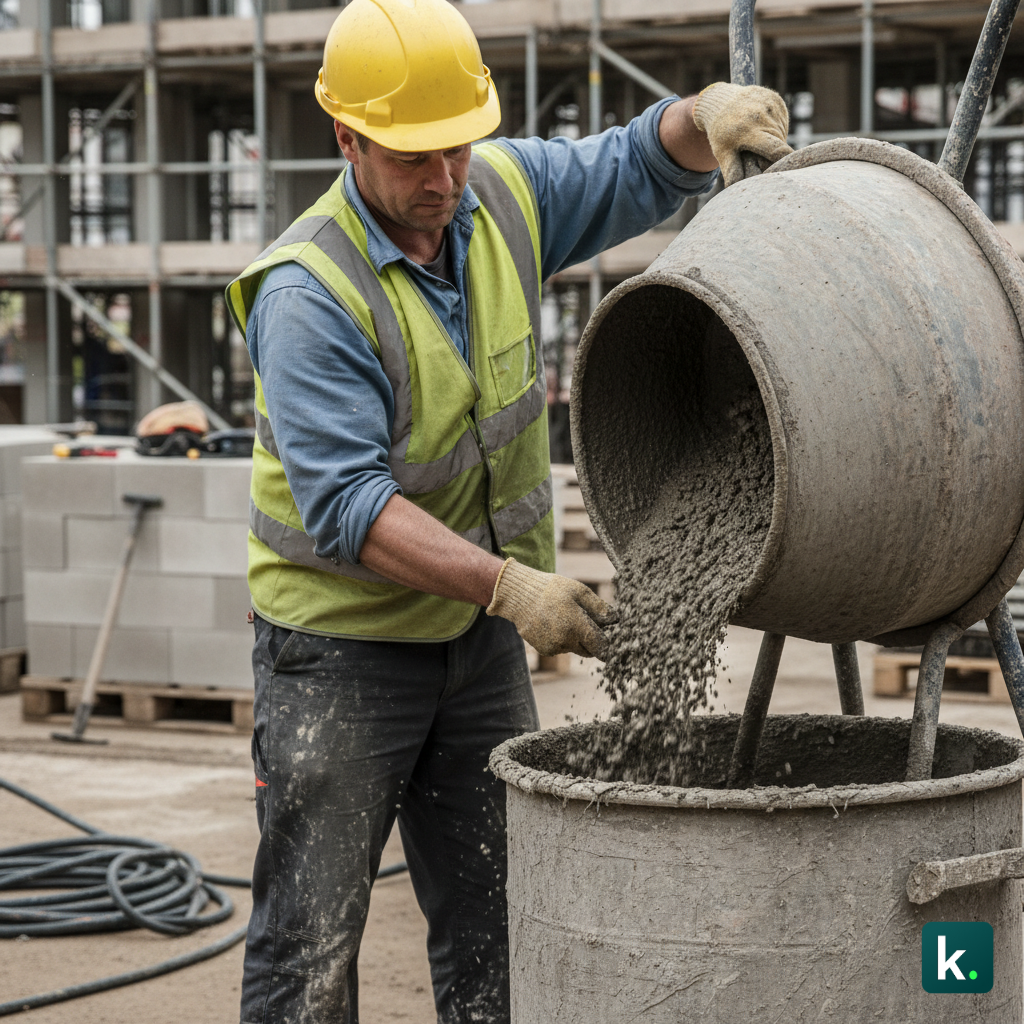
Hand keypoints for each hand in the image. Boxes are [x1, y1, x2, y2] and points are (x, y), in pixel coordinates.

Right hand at [486, 557, 616, 659]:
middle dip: (591, 641)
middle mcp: (565, 641)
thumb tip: (615, 620)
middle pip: (588, 650)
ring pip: (573, 649)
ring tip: (563, 618)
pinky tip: (552, 623)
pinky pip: (560, 648)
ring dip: (574, 639)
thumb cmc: (551, 589)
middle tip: (585, 622)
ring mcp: (553, 647)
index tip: (608, 638)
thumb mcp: (578, 591)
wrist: (519, 595)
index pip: (600, 646)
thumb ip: (598, 607)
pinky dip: (561, 640)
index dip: (606, 643)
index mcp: (576, 626)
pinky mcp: (544, 650)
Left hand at [692, 83, 792, 187]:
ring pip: (781, 133)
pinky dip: (774, 128)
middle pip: (780, 143)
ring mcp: (770, 105)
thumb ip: (732, 171)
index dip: (782, 162)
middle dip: (774, 154)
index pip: (776, 150)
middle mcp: (762, 115)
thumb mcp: (722, 152)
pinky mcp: (776, 99)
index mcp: (748, 130)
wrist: (720, 100)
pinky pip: (781, 122)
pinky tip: (761, 127)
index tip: (783, 171)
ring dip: (773, 141)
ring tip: (756, 139)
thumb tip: (738, 189)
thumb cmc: (720, 132)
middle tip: (760, 156)